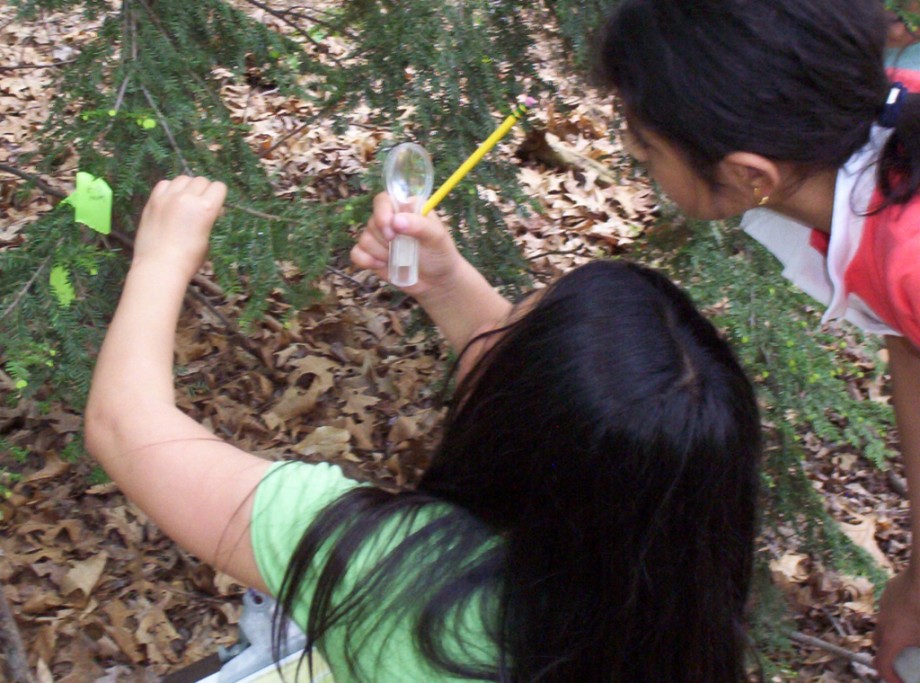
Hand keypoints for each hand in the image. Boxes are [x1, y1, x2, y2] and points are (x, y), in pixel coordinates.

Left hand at [133, 176, 226, 280]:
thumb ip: (208, 219)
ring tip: (184, 200)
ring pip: (183, 179)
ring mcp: (168, 197)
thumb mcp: (207, 239)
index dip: (218, 196)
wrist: (159, 266)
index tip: (215, 206)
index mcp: (206, 208)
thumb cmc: (188, 260)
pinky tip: (170, 201)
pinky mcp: (153, 200)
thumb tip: (209, 210)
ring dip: (187, 187)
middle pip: (201, 180)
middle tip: (199, 205)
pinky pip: (164, 184)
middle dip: (204, 190)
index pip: (218, 187)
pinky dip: (170, 189)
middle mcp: (188, 198)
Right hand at [350, 192, 464, 296]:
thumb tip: (396, 220)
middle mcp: (389, 219)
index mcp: (405, 207)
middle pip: (372, 222)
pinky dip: (367, 261)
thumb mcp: (436, 237)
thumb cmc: (440, 254)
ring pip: (364, 239)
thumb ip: (419, 225)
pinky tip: (382, 265)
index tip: (391, 230)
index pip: (383, 200)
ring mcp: (379, 237)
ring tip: (399, 259)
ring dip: (381, 252)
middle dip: (386, 239)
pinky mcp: (371, 255)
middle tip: (402, 248)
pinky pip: (356, 253)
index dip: (382, 214)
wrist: (436, 281)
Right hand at [876, 569, 919, 681]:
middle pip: (880, 645)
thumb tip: (918, 649)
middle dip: (891, 654)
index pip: (882, 665)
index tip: (901, 681)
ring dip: (895, 633)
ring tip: (914, 632)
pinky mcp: (888, 592)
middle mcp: (882, 624)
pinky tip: (915, 611)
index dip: (890, 677)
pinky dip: (899, 616)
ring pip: (884, 625)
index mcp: (892, 639)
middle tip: (908, 658)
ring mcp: (883, 606)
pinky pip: (890, 609)